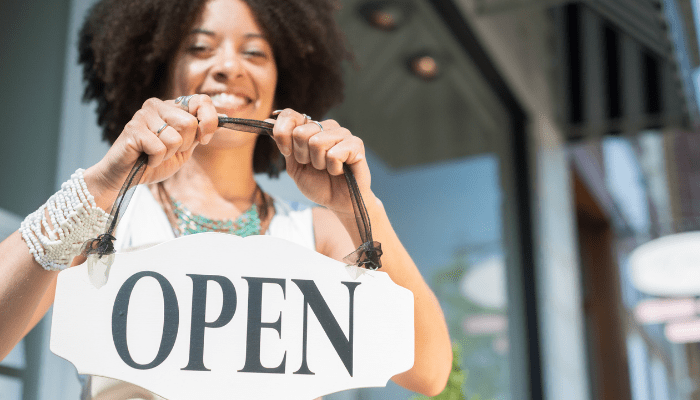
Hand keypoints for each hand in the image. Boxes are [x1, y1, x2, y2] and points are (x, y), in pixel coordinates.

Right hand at [88, 95, 218, 196]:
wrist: (127, 177)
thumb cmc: (156, 162)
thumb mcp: (185, 148)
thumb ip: (200, 132)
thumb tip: (223, 117)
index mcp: (172, 107)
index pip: (201, 100)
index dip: (209, 121)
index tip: (204, 139)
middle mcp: (158, 105)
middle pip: (191, 123)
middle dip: (185, 145)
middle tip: (168, 150)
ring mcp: (144, 115)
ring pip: (176, 138)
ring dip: (169, 154)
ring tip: (155, 154)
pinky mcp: (133, 128)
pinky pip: (160, 148)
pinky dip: (156, 160)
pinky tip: (145, 158)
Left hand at [269, 108, 371, 213]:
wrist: (339, 202)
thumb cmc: (319, 184)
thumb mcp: (294, 166)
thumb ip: (284, 144)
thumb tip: (268, 121)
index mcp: (310, 128)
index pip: (289, 115)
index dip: (282, 134)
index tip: (287, 152)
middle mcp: (326, 126)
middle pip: (300, 132)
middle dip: (302, 156)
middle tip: (315, 166)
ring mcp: (342, 133)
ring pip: (317, 142)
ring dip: (319, 163)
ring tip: (327, 168)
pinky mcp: (356, 144)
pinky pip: (334, 154)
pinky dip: (333, 168)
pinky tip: (340, 170)